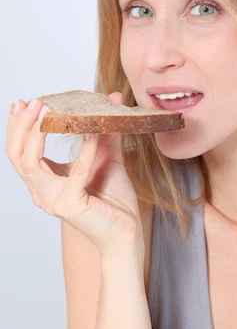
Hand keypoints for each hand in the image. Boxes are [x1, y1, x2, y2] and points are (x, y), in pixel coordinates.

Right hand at [6, 92, 143, 259]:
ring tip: (52, 111)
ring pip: (30, 163)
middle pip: (17, 154)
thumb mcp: (105, 157)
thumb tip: (112, 97)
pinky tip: (92, 133)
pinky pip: (73, 173)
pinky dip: (84, 152)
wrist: (127, 232)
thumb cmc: (114, 200)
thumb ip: (105, 129)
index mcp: (43, 182)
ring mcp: (52, 200)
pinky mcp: (70, 205)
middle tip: (36, 102)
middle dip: (22, 125)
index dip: (17, 126)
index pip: (19, 152)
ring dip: (38, 134)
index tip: (23, 103)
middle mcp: (42, 192)